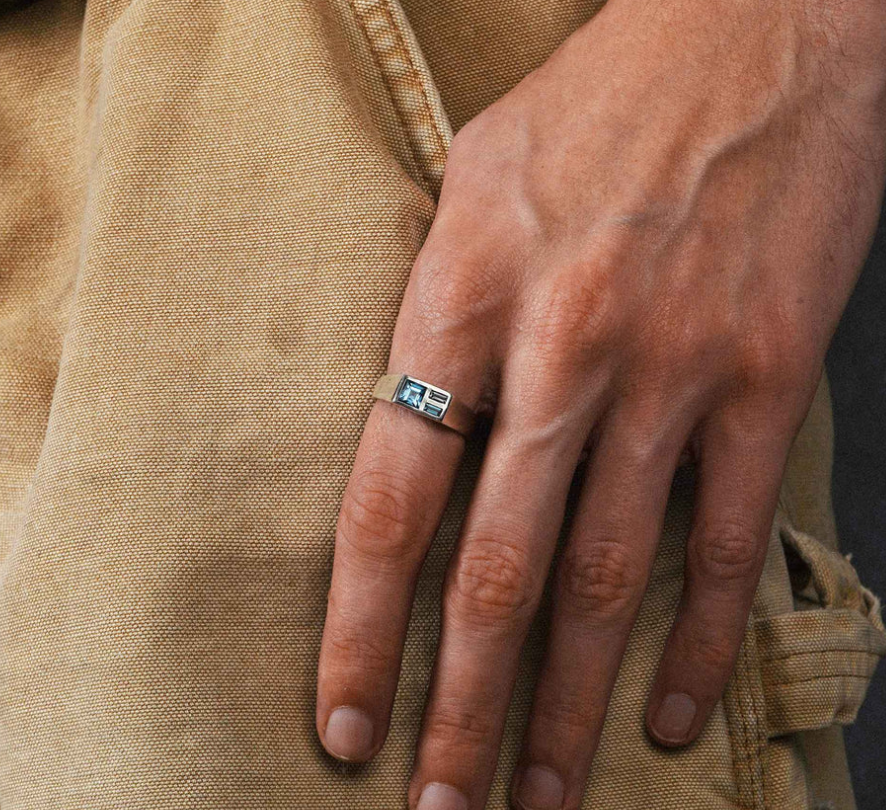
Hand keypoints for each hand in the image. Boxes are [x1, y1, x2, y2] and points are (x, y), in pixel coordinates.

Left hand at [316, 0, 885, 806]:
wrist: (759, 35)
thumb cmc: (600, 105)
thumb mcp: (476, 184)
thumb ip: (441, 312)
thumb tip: (415, 425)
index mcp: (465, 298)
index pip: (390, 502)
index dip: (360, 631)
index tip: (346, 723)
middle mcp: (562, 351)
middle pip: (496, 573)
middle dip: (466, 710)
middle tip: (439, 809)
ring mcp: (669, 372)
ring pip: (607, 579)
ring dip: (572, 706)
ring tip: (545, 797)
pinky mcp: (761, 377)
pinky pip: (721, 536)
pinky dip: (694, 637)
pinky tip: (665, 712)